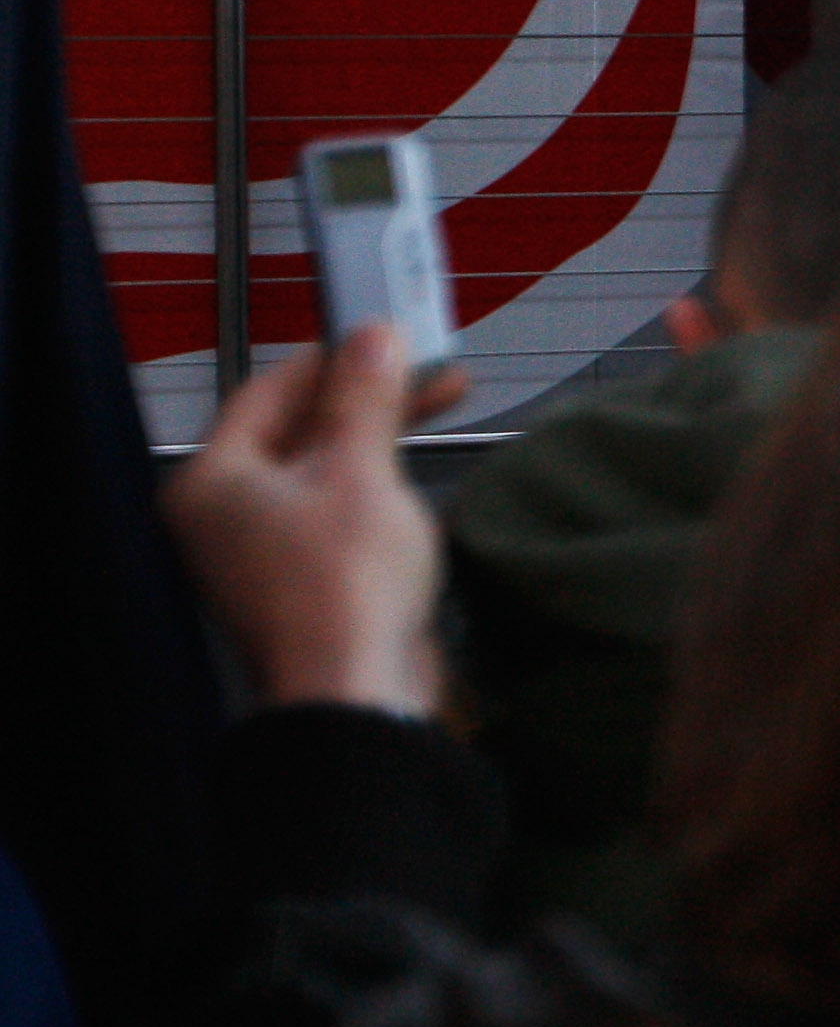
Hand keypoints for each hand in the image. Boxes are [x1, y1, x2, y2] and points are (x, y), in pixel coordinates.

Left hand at [161, 324, 463, 716]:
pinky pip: (332, 517)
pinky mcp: (298, 586)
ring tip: (439, 412)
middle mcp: (222, 514)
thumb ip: (366, 399)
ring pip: (319, 474)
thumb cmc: (344, 578)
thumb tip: (374, 334)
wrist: (356, 691)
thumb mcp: (361, 470)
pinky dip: (372, 489)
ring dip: (376, 441)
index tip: (388, 337)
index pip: (267, 392)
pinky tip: (417, 477)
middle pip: (295, 433)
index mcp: (213, 480)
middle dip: (366, 401)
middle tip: (432, 374)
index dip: (331, 358)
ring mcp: (258, 555)